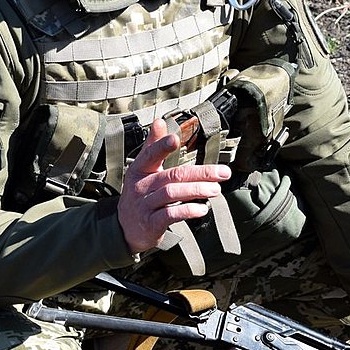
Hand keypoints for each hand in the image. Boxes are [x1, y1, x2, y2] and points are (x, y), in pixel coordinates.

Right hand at [117, 117, 230, 252]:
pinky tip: (202, 209)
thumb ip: (153, 146)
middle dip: (200, 173)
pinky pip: (170, 215)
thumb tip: (159, 121)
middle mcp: (141, 186)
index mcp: (140, 170)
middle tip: (223, 173)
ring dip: (197, 190)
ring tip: (216, 189)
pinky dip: (187, 211)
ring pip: (172, 194)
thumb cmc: (141, 193)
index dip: (162, 146)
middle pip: (172, 175)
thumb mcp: (143, 169)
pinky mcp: (151, 224)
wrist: (127, 227)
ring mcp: (145, 206)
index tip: (175, 138)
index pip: (150, 155)